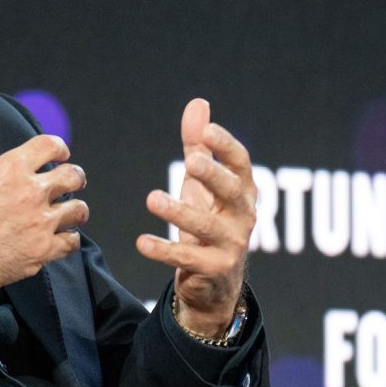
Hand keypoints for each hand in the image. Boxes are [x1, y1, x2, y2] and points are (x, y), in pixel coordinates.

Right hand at [0, 131, 88, 322]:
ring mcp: (39, 224)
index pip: (50, 146)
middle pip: (72, 176)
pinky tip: (62, 237)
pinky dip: (69, 238)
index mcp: (9, 168)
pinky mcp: (40, 251)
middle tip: (72, 181)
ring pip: (78, 210)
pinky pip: (71, 242)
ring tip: (71, 210)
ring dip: (76, 208)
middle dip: (74, 176)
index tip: (61, 154)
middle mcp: (30, 193)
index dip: (60, 147)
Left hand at [136, 99, 256, 337]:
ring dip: (180, 212)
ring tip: (152, 199)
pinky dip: (165, 250)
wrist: (215, 282)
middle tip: (191, 162)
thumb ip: (198, 146)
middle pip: (233, 192)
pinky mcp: (214, 270)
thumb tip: (198, 104)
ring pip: (208, 227)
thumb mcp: (202, 183)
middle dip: (213, 176)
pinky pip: (188, 259)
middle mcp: (243, 216)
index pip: (241, 164)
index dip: (226, 147)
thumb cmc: (209, 220)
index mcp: (243, 191)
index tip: (207, 132)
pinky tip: (142, 242)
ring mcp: (232, 245)